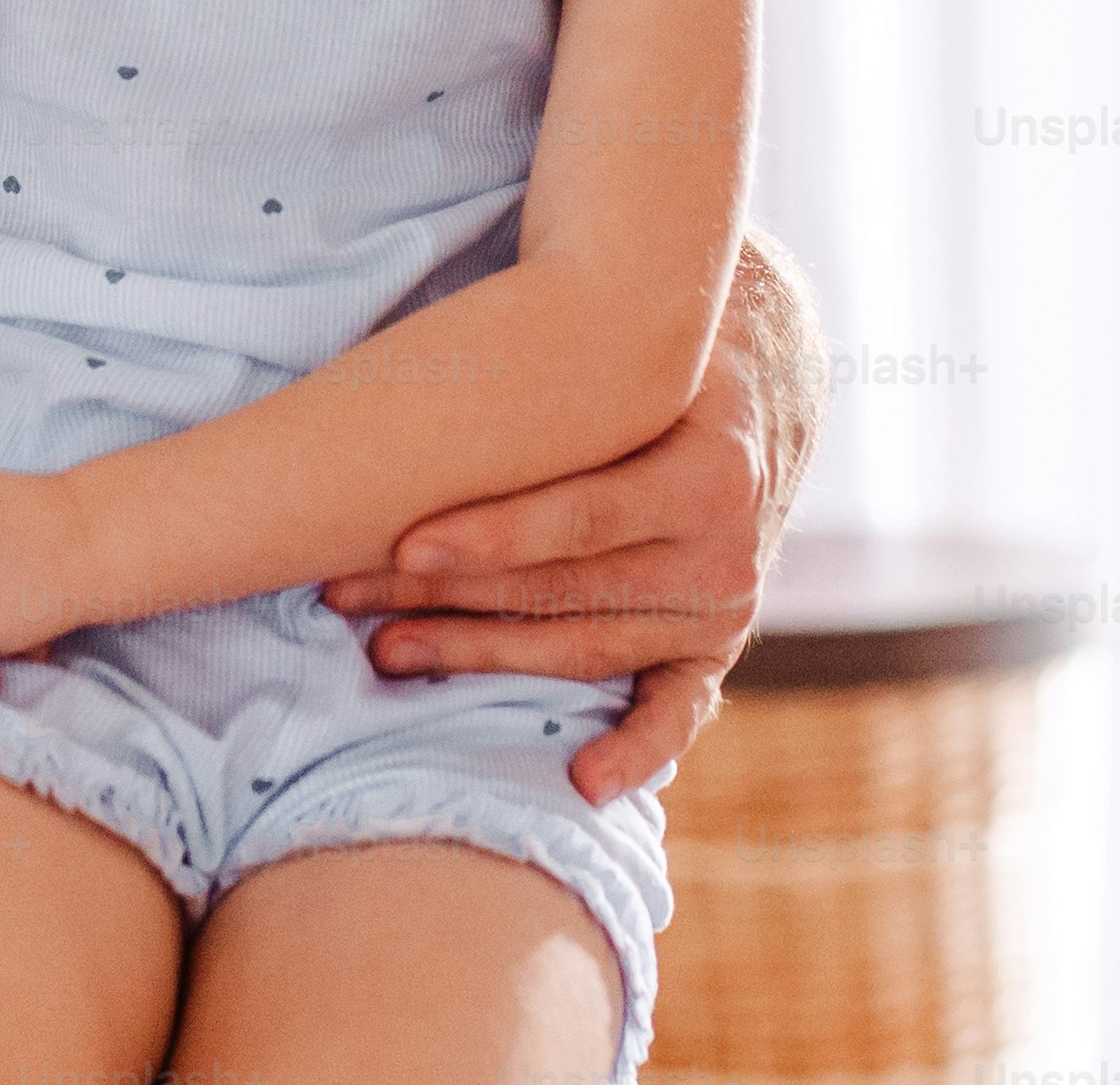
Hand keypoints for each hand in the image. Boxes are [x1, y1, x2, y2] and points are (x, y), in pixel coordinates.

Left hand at [314, 247, 819, 802]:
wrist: (772, 363)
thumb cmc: (673, 342)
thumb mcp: (645, 341)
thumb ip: (574, 368)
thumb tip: (441, 366)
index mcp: (713, 472)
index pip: (583, 517)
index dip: (489, 535)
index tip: (401, 546)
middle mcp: (728, 553)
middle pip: (565, 593)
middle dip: (446, 600)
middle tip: (347, 597)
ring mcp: (726, 608)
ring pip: (585, 650)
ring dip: (479, 657)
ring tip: (385, 653)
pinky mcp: (718, 642)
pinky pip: (678, 710)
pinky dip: (635, 750)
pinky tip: (581, 779)